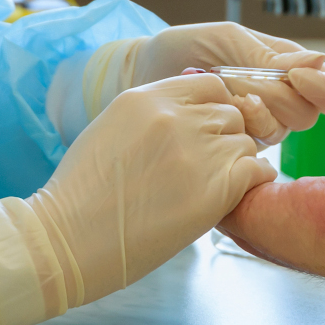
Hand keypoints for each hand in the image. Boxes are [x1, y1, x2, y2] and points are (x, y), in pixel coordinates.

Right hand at [0, 74, 276, 324]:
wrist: (67, 240)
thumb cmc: (83, 194)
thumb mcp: (112, 129)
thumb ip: (154, 115)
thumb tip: (195, 111)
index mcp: (147, 97)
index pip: (210, 84)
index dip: (215, 108)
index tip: (207, 131)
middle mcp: (175, 117)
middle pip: (231, 113)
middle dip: (226, 137)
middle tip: (212, 165)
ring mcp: (197, 152)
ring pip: (246, 142)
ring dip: (238, 162)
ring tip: (216, 184)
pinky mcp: (215, 189)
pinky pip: (257, 170)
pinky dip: (253, 181)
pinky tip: (234, 194)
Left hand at [83, 22, 324, 145]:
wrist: (142, 75)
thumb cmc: (183, 50)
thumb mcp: (227, 40)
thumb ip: (270, 55)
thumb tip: (318, 60)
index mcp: (289, 69)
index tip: (297, 77)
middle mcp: (281, 102)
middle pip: (309, 114)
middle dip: (277, 97)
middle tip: (243, 82)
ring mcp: (259, 127)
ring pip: (282, 132)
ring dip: (254, 113)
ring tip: (224, 95)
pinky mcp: (237, 149)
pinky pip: (254, 151)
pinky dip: (236, 131)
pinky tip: (216, 115)